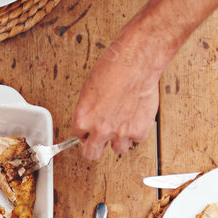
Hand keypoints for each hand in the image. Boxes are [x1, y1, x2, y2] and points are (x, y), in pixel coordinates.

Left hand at [72, 40, 163, 158]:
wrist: (136, 63)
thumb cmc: (113, 69)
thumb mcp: (89, 90)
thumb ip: (90, 110)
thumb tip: (91, 120)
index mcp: (83, 119)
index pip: (79, 137)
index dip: (86, 133)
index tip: (90, 131)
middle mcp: (99, 129)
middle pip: (92, 154)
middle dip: (96, 146)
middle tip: (102, 139)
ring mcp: (119, 133)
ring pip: (118, 148)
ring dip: (120, 138)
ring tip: (124, 121)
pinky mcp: (138, 131)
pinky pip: (136, 139)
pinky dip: (137, 129)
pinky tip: (136, 115)